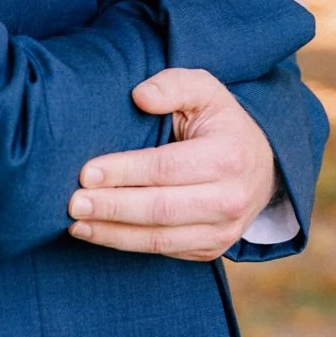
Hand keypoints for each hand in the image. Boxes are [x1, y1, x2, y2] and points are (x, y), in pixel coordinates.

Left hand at [70, 70, 277, 258]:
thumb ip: (174, 84)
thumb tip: (140, 97)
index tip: (86, 173)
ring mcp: (223, 231)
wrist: (263, 168)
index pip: (167, 168)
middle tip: (72, 203)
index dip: (124, 172)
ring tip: (75, 223)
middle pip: (161, 209)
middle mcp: (230, 200)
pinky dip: (126, 244)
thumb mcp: (207, 91)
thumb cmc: (222, 125)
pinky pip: (163, 252)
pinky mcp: (210, 250)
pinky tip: (97, 233)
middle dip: (112, 207)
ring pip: (159, 239)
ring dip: (112, 233)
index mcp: (228, 157)